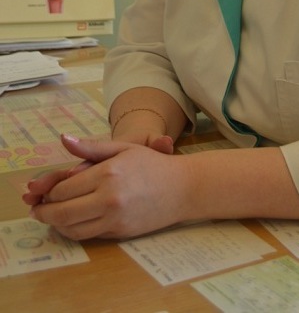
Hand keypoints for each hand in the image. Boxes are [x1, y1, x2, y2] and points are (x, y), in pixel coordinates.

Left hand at [22, 134, 186, 239]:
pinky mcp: (120, 233)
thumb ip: (91, 148)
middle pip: (62, 212)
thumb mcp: (123, 148)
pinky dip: (74, 231)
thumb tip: (64, 140)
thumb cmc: (153, 164)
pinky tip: (72, 222)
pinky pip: (88, 235)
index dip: (49, 191)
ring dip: (56, 224)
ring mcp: (114, 218)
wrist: (183, 188)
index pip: (64, 189)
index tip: (43, 190)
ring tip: (51, 216)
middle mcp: (108, 198)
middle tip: (37, 209)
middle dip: (44, 212)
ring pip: (72, 228)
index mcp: (107, 173)